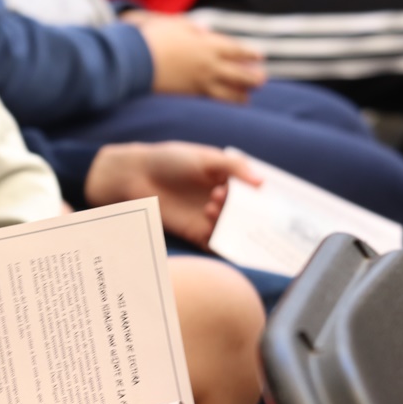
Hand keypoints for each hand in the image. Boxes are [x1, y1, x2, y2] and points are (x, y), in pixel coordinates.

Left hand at [85, 142, 259, 246]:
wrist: (136, 177)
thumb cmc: (171, 160)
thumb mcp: (206, 158)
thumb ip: (234, 167)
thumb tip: (262, 182)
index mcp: (230, 182)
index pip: (254, 195)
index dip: (261, 199)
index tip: (266, 200)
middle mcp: (225, 203)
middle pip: (246, 216)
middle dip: (245, 214)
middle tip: (232, 203)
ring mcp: (211, 220)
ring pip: (232, 231)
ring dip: (227, 224)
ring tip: (210, 207)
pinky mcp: (196, 234)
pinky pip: (215, 245)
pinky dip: (220, 245)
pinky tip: (213, 233)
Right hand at [135, 15, 265, 102]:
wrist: (137, 60)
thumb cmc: (155, 38)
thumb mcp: (177, 24)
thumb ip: (194, 29)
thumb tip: (204, 32)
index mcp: (208, 45)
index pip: (236, 50)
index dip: (250, 54)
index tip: (260, 57)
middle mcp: (208, 65)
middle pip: (238, 73)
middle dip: (251, 77)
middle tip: (261, 81)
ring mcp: (199, 81)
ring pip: (227, 91)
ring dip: (240, 95)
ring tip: (247, 99)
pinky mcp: (188, 95)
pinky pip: (211, 100)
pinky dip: (222, 103)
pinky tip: (226, 105)